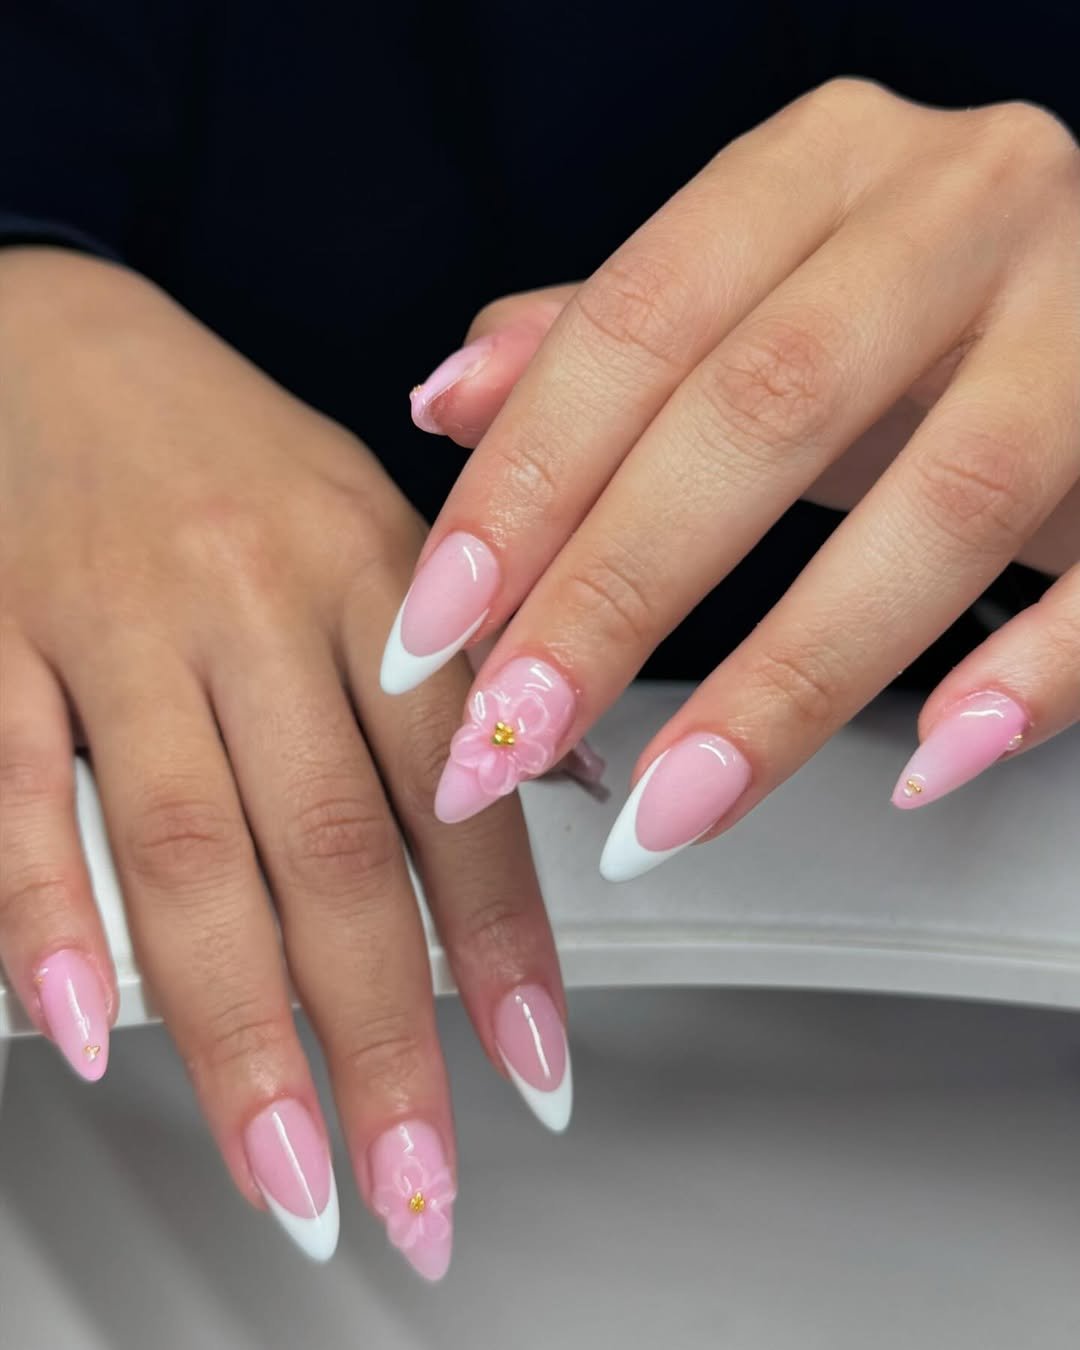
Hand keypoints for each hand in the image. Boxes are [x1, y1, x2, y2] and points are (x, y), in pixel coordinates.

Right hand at [0, 247, 570, 1274]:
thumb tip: (555, 790)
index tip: (539, 1072)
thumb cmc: (234, 451)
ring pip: (186, 847)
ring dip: (237, 1030)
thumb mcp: (382, 522)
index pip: (459, 784)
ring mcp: (118, 624)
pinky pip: (13, 791)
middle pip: (330, 847)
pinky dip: (44, 917)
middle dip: (380, 1037)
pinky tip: (89, 1032)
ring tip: (287, 1167)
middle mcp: (255, 601)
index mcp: (374, 571)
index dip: (504, 942)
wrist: (62, 340)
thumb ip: (460, 660)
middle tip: (415, 1186)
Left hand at [383, 80, 1079, 877]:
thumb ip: (602, 344)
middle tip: (516, 735)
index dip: (525, 486)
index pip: (636, 322)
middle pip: (764, 409)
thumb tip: (448, 399)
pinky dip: (1028, 677)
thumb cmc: (920, 318)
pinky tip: (926, 767)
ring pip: (940, 502)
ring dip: (785, 681)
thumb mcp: (752, 305)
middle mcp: (963, 210)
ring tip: (673, 806)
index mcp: (823, 169)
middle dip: (620, 594)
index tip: (437, 629)